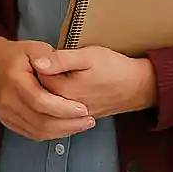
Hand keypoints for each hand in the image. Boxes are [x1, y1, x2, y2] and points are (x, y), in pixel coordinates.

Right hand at [0, 37, 94, 140]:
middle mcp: (7, 100)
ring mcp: (6, 113)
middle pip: (41, 121)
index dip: (63, 108)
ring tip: (82, 124)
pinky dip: (52, 134)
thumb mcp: (33, 47)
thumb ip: (46, 55)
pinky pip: (32, 134)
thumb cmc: (17, 56)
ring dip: (63, 131)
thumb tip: (47, 64)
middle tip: (89, 120)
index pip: (40, 101)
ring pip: (38, 131)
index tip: (83, 109)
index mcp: (14, 80)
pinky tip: (66, 127)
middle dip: (68, 124)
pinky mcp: (8, 121)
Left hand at [32, 47, 157, 119]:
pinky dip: (56, 100)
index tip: (42, 54)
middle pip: (39, 93)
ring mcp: (72, 115)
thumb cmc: (113, 67)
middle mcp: (64, 107)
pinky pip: (59, 111)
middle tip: (48, 63)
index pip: (35, 79)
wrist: (137, 86)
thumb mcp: (87, 56)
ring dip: (47, 89)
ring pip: (49, 103)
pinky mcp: (80, 117)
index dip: (36, 64)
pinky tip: (62, 87)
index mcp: (63, 90)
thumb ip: (61, 60)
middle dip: (39, 78)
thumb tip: (37, 63)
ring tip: (56, 74)